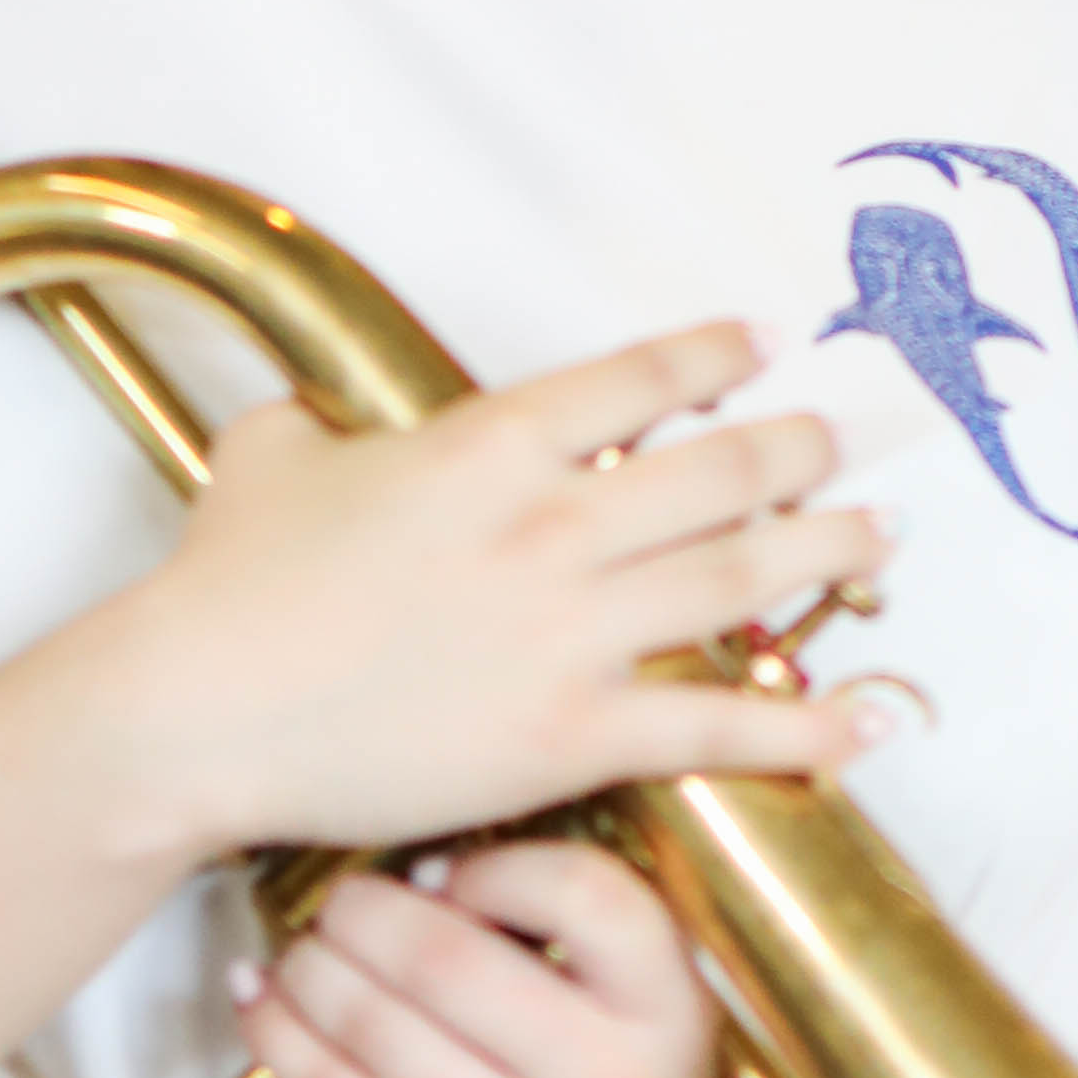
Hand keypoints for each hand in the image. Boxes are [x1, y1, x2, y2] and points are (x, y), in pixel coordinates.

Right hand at [77, 321, 884, 875]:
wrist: (195, 711)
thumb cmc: (225, 589)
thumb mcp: (269, 461)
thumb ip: (314, 428)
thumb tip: (309, 420)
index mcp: (490, 444)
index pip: (639, 379)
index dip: (715, 354)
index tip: (766, 342)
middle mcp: (552, 523)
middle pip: (721, 470)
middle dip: (801, 451)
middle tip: (848, 444)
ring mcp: (569, 630)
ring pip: (740, 577)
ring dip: (826, 553)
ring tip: (881, 540)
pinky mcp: (570, 734)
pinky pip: (715, 725)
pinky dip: (801, 725)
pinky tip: (865, 719)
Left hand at [238, 831, 739, 1077]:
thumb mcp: (646, 1015)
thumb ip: (575, 934)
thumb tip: (425, 853)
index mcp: (672, 1017)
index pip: (587, 896)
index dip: (494, 865)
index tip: (443, 869)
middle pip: (451, 961)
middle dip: (367, 914)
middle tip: (340, 900)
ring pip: (378, 1031)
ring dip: (311, 972)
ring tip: (298, 950)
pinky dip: (283, 1040)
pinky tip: (264, 1005)